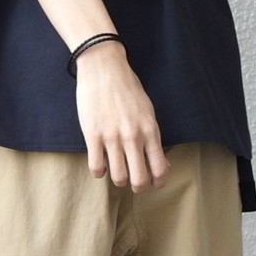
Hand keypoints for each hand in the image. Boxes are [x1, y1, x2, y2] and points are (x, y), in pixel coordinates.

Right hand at [73, 40, 170, 192]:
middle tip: (134, 184)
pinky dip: (99, 171)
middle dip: (138, 187)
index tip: (153, 182)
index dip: (158, 182)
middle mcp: (133, 137)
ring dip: (118, 180)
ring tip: (117, 173)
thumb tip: (162, 163)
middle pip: (139, 179)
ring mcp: (112, 137)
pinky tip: (100, 165)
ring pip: (118, 177)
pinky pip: (96, 167)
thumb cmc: (128, 88)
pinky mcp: (93, 135)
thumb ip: (153, 137)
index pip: (160, 168)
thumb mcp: (148, 112)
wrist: (104, 68)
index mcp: (150, 131)